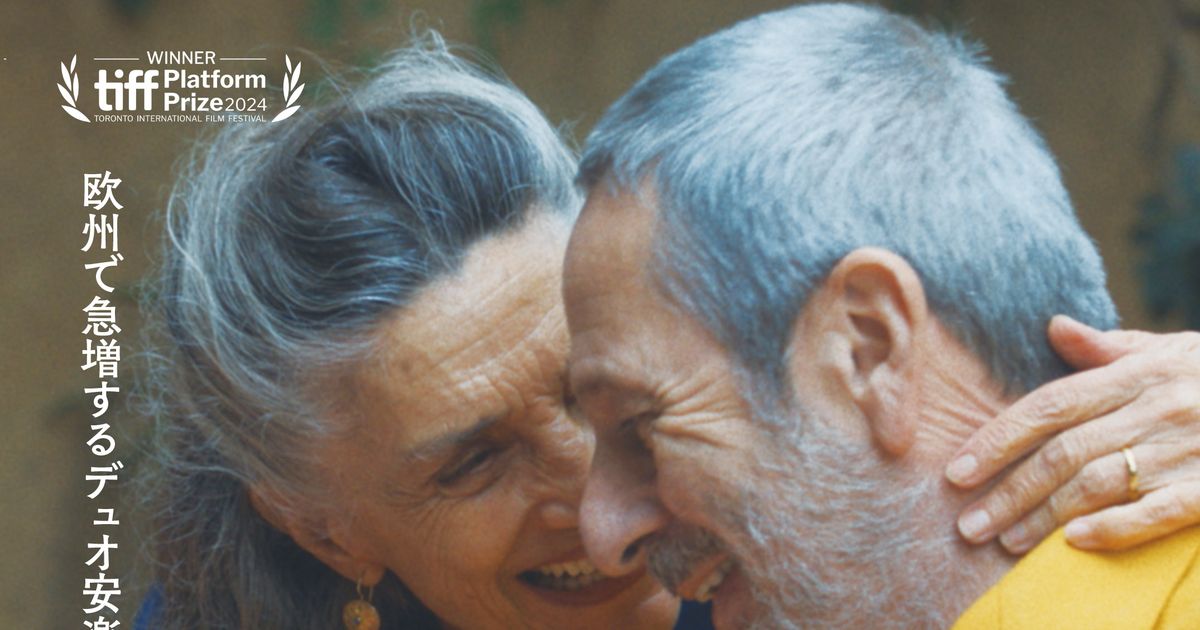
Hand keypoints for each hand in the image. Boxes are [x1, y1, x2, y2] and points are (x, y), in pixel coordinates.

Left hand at [946, 315, 1199, 552]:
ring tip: (1005, 540)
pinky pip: (1159, 512)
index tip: (956, 472)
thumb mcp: (1172, 349)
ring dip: (1044, 516)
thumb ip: (1109, 348)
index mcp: (1136, 375)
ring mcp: (1185, 450)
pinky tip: (1075, 543)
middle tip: (967, 524)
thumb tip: (1054, 327)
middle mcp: (1154, 410)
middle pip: (1062, 454)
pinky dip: (1115, 528)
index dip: (997, 440)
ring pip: (1098, 485)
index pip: (1048, 407)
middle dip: (1008, 491)